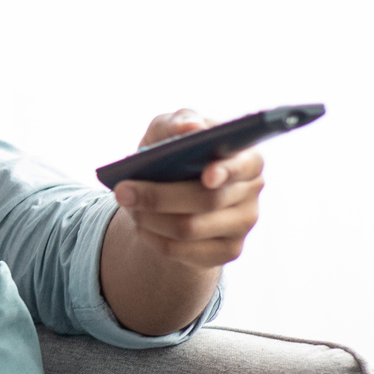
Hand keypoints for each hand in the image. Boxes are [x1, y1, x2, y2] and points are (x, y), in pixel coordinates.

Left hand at [110, 110, 264, 268]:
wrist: (171, 194)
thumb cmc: (175, 153)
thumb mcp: (170, 131)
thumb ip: (180, 121)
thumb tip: (191, 129)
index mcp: (246, 157)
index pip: (245, 164)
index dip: (227, 171)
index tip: (206, 176)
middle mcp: (251, 192)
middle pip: (207, 200)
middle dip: (159, 196)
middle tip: (122, 191)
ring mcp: (242, 224)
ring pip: (189, 228)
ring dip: (150, 217)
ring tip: (128, 205)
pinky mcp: (227, 251)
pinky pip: (182, 251)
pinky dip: (153, 238)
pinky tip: (141, 226)